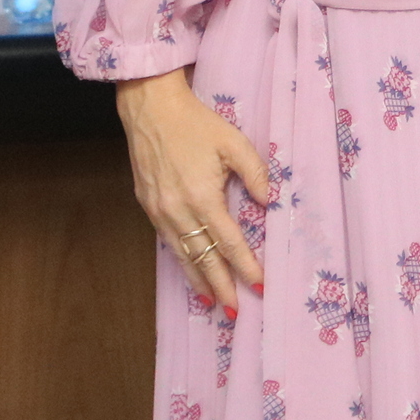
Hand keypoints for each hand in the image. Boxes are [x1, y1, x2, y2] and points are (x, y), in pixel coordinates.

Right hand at [115, 67, 271, 308]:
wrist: (151, 109)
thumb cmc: (196, 123)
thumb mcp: (234, 142)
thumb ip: (256, 174)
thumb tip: (271, 202)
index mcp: (203, 197)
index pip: (229, 242)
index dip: (245, 266)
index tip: (260, 285)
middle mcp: (179, 210)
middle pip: (204, 258)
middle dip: (221, 286)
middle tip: (236, 310)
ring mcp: (160, 211)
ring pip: (183, 255)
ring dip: (199, 280)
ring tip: (212, 302)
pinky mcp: (148, 206)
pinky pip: (168, 241)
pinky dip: (181, 260)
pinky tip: (190, 270)